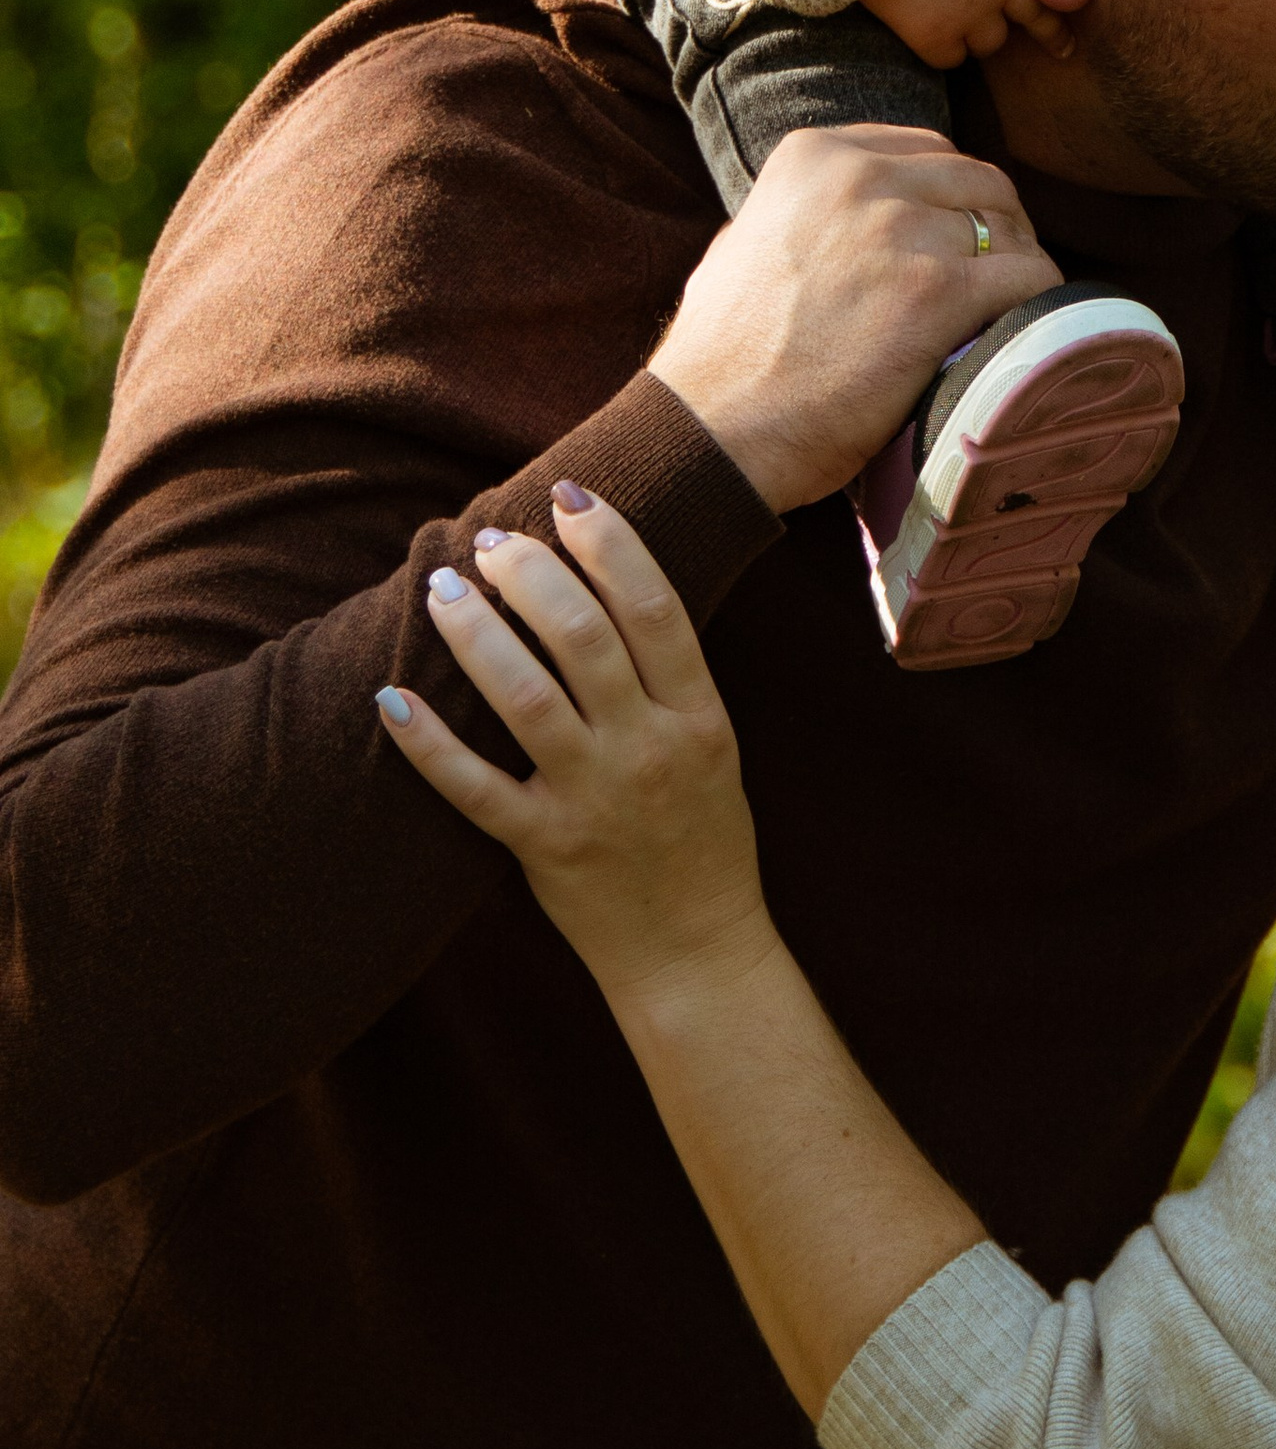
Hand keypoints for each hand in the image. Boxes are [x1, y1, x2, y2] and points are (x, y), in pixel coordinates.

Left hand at [385, 493, 987, 1419]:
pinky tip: (390, 701)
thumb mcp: (712, 744)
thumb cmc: (704, 840)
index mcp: (699, 716)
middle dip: (529, 573)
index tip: (568, 493)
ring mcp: (597, 800)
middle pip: (584, 633)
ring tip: (441, 589)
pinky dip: (429, 745)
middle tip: (487, 540)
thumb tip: (609, 583)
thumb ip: (667, 675)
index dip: (609, 538)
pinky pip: (476, 789)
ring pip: (527, 696)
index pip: (655, 603)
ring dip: (478, 633)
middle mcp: (650, 748)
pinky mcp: (546, 849)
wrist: (700, 955)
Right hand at [650, 126, 1058, 513]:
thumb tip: (844, 217)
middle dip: (998, 226)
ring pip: (1008, 230)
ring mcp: (902, 230)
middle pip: (977, 181)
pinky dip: (1040, 303)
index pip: (928, 152)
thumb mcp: (747, 242)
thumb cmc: (723, 356)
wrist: (714, 428)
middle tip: (999, 277)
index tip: (963, 237)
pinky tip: (1026, 331)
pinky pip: (1028, 279)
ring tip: (1010, 312)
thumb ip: (804, 212)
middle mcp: (861, 176)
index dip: (955, 198)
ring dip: (1018, 269)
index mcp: (815, 154)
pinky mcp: (936, 292)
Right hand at [867, 0, 1070, 66]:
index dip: (1055, 15)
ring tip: (956, 16)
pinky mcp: (932, 36)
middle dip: (1043, 33)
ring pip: (989, 43)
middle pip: (1026, 21)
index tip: (1072, 39)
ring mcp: (965, 17)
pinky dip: (943, 49)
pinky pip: (951, 59)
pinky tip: (929, 33)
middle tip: (1061, 50)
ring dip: (978, 33)